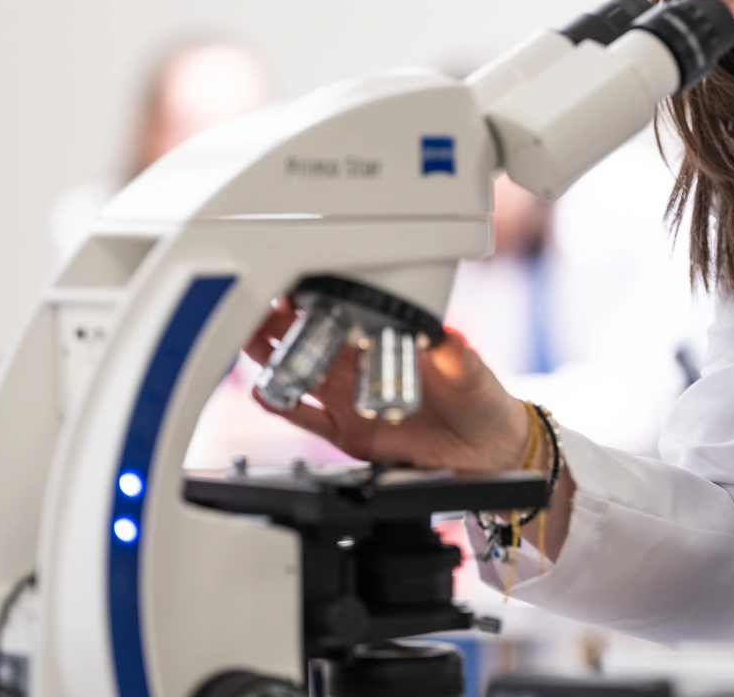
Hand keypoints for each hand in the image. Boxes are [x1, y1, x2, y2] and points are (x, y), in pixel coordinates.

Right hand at [241, 298, 531, 471]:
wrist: (485, 447)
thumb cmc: (478, 397)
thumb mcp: (469, 368)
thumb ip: (454, 353)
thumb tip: (442, 334)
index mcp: (385, 340)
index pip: (341, 314)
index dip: (315, 299)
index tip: (293, 285)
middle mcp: (360, 366)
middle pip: (307, 339)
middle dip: (278, 321)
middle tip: (252, 306)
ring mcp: (348, 398)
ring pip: (298, 372)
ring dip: (271, 356)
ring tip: (247, 340)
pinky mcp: (346, 431)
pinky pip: (306, 417)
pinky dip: (283, 405)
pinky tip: (265, 391)